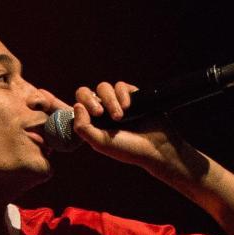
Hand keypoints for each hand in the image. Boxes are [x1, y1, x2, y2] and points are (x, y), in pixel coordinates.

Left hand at [68, 82, 195, 177]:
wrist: (157, 147)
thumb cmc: (128, 149)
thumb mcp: (101, 142)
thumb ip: (83, 128)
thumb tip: (76, 106)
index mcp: (92, 123)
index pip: (77, 105)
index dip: (82, 104)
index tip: (96, 115)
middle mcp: (102, 112)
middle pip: (86, 92)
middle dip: (91, 100)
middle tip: (101, 113)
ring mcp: (116, 103)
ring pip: (103, 87)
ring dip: (110, 100)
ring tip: (121, 116)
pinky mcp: (131, 96)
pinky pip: (120, 86)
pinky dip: (122, 94)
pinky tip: (128, 107)